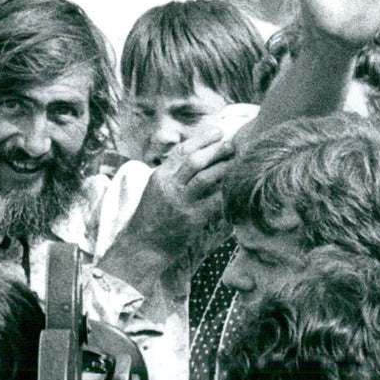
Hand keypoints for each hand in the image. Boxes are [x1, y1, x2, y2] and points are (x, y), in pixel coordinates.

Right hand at [127, 127, 234, 256]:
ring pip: (206, 177)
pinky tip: (236, 188)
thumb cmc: (152, 217)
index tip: (218, 132)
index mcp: (160, 176)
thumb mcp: (156, 189)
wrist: (143, 247)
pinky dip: (227, 193)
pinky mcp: (192, 219)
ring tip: (236, 162)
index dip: (202, 139)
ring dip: (224, 167)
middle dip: (216, 150)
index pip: (182, 151)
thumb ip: (173, 174)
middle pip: (196, 160)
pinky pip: (215, 202)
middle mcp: (169, 186)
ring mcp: (180, 202)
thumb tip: (198, 156)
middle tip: (232, 145)